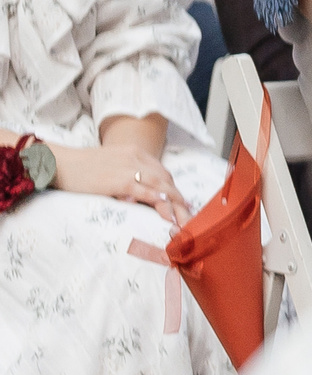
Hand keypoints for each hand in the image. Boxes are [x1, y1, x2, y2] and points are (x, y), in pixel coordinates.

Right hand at [52, 142, 188, 224]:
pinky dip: (161, 204)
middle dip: (180, 200)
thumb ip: (127, 177)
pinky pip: (147, 193)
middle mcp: (137, 157)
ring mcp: (130, 168)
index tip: (182, 205)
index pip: (163, 172)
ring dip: (176, 205)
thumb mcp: (111, 166)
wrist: (59, 163)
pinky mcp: (122, 181)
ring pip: (162, 186)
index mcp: (135, 153)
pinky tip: (168, 215)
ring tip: (183, 221)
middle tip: (189, 217)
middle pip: (167, 180)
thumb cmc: (81, 168)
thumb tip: (138, 198)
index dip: (174, 190)